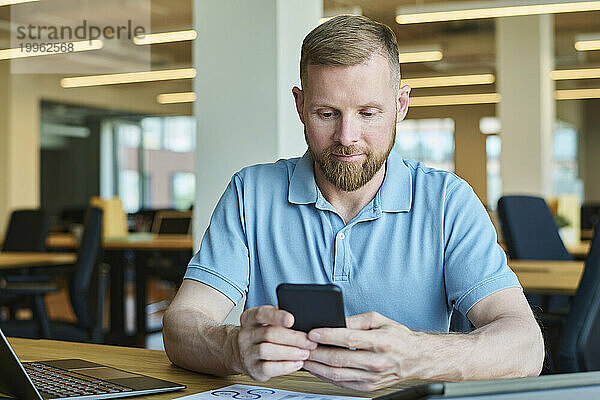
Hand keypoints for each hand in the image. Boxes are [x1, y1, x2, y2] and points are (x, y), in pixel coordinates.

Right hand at [237, 305, 317, 381]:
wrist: (242, 353)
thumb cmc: (260, 335)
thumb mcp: (266, 321)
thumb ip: (280, 317)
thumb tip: (302, 316)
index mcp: (249, 318)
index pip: (262, 314)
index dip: (277, 316)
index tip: (291, 319)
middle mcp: (245, 335)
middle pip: (269, 334)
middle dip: (293, 338)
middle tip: (309, 341)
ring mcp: (247, 353)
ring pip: (268, 351)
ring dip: (290, 352)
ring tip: (305, 353)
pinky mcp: (253, 369)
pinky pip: (269, 368)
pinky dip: (286, 366)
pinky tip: (297, 363)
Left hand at [303, 311, 418, 390]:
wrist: (416, 358)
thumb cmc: (398, 337)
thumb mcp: (379, 320)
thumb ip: (356, 321)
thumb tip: (335, 322)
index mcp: (380, 342)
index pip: (349, 339)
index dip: (328, 336)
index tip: (312, 332)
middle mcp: (376, 362)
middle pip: (339, 359)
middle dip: (316, 353)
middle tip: (302, 346)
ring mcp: (372, 377)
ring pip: (337, 375)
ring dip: (317, 367)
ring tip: (304, 358)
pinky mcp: (368, 387)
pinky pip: (342, 384)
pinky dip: (326, 377)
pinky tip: (317, 369)